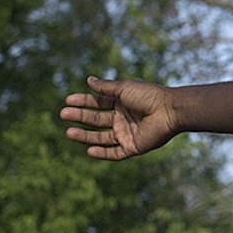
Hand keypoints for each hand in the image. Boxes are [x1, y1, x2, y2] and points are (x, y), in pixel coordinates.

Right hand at [60, 75, 182, 160]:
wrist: (169, 110)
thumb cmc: (148, 96)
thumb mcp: (123, 89)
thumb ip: (105, 87)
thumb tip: (88, 80)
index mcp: (121, 103)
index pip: (97, 103)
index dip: (83, 101)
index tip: (68, 100)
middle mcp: (122, 119)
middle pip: (96, 120)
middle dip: (80, 117)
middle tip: (63, 114)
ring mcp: (127, 134)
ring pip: (102, 137)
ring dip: (85, 135)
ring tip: (69, 132)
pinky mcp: (133, 147)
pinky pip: (115, 153)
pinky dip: (102, 153)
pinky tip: (88, 150)